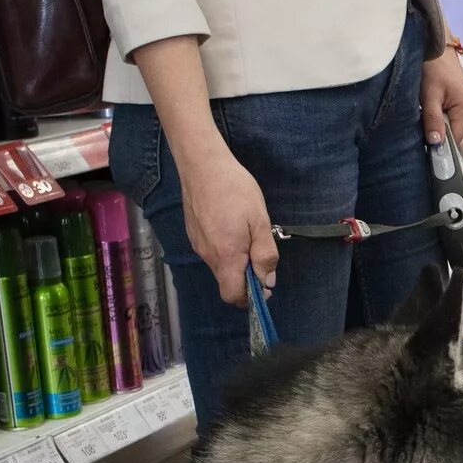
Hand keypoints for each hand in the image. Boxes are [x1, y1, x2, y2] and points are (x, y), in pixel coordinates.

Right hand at [179, 149, 276, 306]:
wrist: (202, 164)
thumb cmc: (234, 188)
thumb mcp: (260, 220)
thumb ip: (265, 254)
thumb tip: (267, 280)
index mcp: (227, 255)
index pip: (233, 295)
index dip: (250, 298)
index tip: (265, 286)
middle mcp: (208, 255)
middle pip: (227, 284)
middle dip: (246, 280)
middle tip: (260, 257)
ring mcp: (198, 246)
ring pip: (220, 268)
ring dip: (236, 264)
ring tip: (247, 237)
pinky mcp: (194, 236)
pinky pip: (212, 254)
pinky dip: (225, 252)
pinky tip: (233, 229)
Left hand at [421, 55, 462, 144]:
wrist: (436, 46)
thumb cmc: (433, 67)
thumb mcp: (429, 95)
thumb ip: (433, 120)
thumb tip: (435, 144)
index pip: (455, 140)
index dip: (439, 145)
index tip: (422, 145)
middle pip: (453, 134)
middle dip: (437, 133)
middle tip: (420, 125)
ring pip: (450, 126)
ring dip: (436, 124)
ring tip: (424, 113)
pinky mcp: (462, 101)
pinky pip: (450, 117)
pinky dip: (439, 116)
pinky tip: (429, 108)